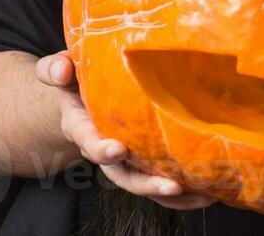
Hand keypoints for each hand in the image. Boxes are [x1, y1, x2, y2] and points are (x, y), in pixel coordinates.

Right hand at [36, 50, 216, 210]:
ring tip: (200, 195)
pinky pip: (158, 182)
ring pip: (143, 184)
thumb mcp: (61, 71)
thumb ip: (55, 69)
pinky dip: (182, 193)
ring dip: (169, 193)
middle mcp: (102, 149)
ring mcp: (123, 160)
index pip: (88, 141)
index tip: (117, 149)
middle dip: (145, 183)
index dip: (101, 148)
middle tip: (170, 186)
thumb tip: (63, 68)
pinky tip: (208, 192)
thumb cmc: (75, 80)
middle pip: (121, 175)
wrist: (81, 98)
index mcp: (80, 127)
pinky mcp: (141, 162)